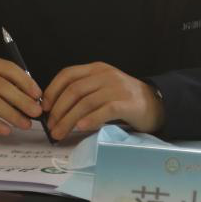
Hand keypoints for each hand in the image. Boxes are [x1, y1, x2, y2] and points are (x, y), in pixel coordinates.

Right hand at [0, 53, 41, 135]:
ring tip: (25, 124)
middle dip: (22, 100)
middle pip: (0, 86)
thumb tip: (31, 99)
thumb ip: (0, 84)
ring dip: (11, 114)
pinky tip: (5, 130)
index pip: (7, 68)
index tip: (38, 96)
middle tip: (36, 113)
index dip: (25, 82)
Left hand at [43, 62, 163, 140]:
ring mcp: (117, 87)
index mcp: (96, 69)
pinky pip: (104, 110)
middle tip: (51, 127)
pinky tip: (80, 128)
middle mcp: (105, 75)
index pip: (68, 74)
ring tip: (60, 133)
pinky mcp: (127, 102)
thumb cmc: (124, 99)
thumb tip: (56, 110)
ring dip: (69, 119)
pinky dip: (90, 119)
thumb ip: (84, 93)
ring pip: (86, 102)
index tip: (45, 107)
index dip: (53, 90)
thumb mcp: (102, 88)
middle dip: (59, 110)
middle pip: (74, 90)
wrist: (155, 103)